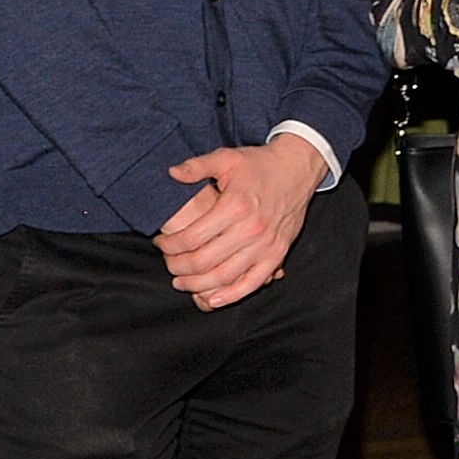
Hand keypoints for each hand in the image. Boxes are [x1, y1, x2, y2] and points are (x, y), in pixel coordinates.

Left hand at [155, 135, 324, 308]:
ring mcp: (266, 244)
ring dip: (197, 285)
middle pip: (204, 261)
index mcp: (235, 206)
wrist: (297, 169)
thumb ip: (197, 166)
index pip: (192, 237)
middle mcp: (251, 229)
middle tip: (168, 264)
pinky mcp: (278, 253)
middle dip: (178, 267)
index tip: (160, 243)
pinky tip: (214, 300)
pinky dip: (232, 295)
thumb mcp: (226, 158)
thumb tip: (171, 173)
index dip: (169, 245)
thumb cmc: (260, 165)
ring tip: (182, 281)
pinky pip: (253, 282)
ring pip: (225, 276)